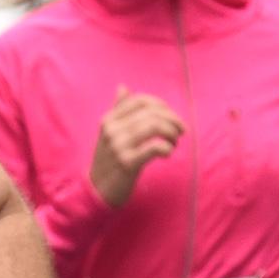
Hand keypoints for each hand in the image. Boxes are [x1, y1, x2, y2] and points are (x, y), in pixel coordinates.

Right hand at [90, 87, 185, 207]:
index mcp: (109, 119)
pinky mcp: (127, 163)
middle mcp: (112, 129)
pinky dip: (167, 148)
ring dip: (172, 133)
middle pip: (151, 113)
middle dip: (172, 120)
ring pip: (155, 126)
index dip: (161, 106)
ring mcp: (119, 146)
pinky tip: (167, 153)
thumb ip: (117, 110)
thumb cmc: (109, 160)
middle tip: (180, 131)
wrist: (98, 190)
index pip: (140, 101)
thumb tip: (123, 87)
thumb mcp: (109, 133)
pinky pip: (155, 147)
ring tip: (174, 142)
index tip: (171, 117)